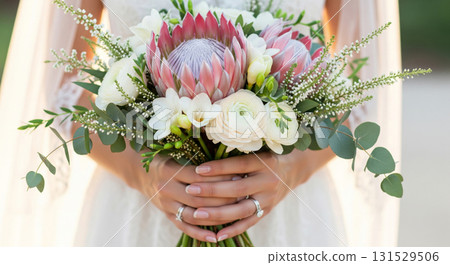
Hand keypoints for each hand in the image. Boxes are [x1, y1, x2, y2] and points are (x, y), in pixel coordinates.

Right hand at [134, 154, 238, 242]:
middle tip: (242, 194)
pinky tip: (215, 237)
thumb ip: (199, 160)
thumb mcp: (179, 154)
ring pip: (193, 215)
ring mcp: (166, 205)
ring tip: (235, 214)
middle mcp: (166, 189)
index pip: (199, 177)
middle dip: (222, 197)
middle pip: (198, 198)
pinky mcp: (167, 215)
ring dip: (215, 216)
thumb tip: (230, 158)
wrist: (142, 173)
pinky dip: (200, 234)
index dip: (220, 177)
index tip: (239, 175)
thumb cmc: (167, 159)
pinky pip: (184, 227)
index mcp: (170, 170)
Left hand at [184, 152, 310, 241]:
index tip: (198, 169)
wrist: (293, 170)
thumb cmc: (267, 156)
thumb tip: (206, 150)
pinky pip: (249, 223)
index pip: (239, 165)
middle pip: (238, 188)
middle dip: (212, 190)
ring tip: (197, 214)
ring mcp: (268, 199)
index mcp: (264, 162)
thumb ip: (236, 152)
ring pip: (242, 209)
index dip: (218, 168)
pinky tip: (217, 234)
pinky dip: (233, 230)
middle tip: (191, 190)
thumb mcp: (257, 150)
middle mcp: (268, 181)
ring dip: (218, 213)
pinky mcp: (267, 211)